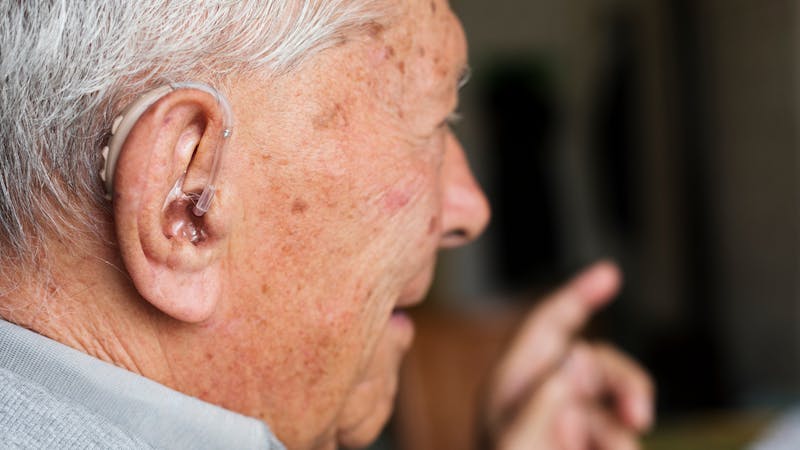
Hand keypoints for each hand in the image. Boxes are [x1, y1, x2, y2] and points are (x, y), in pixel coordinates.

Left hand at [481, 262, 653, 449]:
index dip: (577, 295)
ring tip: (610, 449)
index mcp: (513, 384)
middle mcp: (542, 395)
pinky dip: (618, 443)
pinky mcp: (587, 442)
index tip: (610, 273)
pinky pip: (619, 432)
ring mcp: (568, 421)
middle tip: (639, 415)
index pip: (548, 327)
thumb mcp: (517, 444)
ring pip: (616, 400)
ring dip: (622, 423)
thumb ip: (543, 401)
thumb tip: (576, 355)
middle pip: (596, 361)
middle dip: (624, 381)